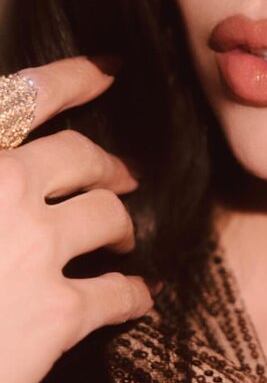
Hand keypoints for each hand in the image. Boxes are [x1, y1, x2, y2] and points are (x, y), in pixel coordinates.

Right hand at [0, 55, 153, 382]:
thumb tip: (15, 167)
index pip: (29, 95)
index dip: (76, 77)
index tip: (110, 69)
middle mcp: (3, 187)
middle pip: (82, 157)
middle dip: (108, 165)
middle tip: (123, 176)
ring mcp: (34, 247)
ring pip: (108, 215)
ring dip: (122, 226)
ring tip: (122, 241)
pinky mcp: (58, 313)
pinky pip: (118, 291)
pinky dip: (134, 294)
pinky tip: (137, 298)